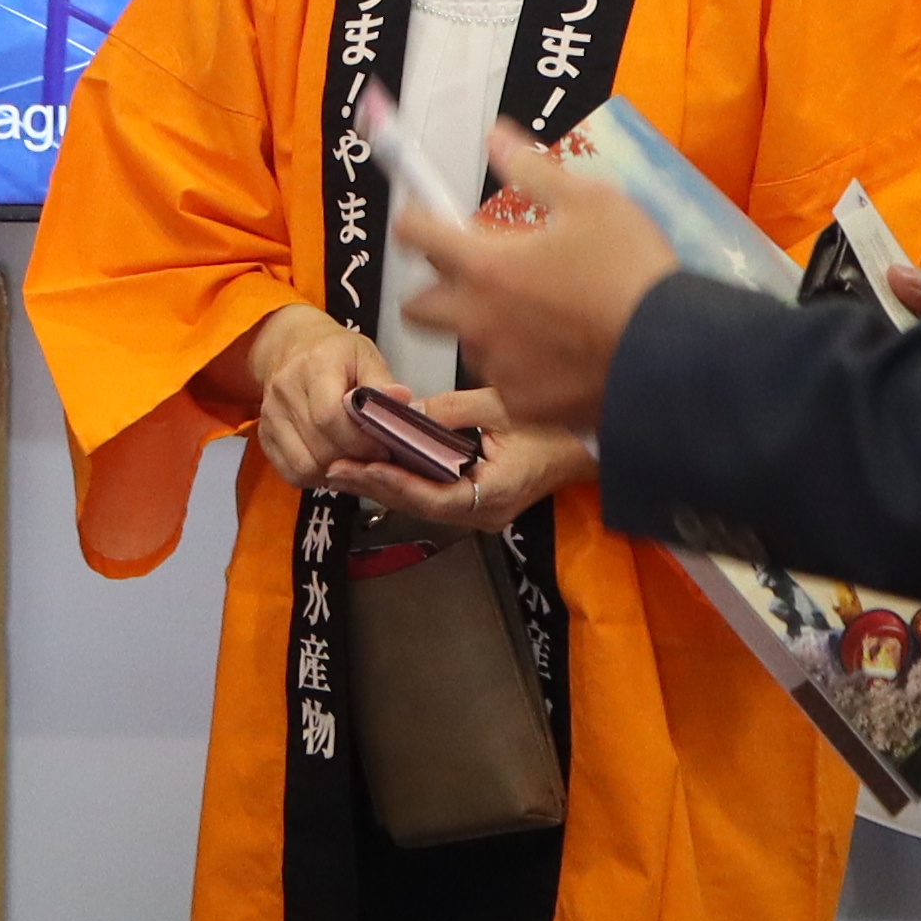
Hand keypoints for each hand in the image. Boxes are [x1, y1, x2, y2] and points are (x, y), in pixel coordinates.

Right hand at [220, 302, 403, 496]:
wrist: (292, 345)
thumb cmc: (335, 352)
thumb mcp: (365, 355)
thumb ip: (382, 381)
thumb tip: (401, 399)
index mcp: (315, 365)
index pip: (329, 417)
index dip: (359, 441)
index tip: (381, 446)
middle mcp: (286, 390)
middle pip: (319, 447)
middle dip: (353, 460)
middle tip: (373, 456)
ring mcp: (271, 415)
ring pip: (304, 466)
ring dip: (334, 472)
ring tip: (353, 460)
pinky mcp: (265, 435)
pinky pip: (290, 473)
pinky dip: (315, 476)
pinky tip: (331, 462)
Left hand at [322, 391, 592, 537]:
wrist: (588, 446)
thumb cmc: (553, 425)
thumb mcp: (500, 407)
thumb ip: (450, 410)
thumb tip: (404, 411)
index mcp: (492, 494)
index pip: (431, 496)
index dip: (393, 481)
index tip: (359, 466)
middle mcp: (483, 514)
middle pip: (419, 505)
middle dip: (375, 486)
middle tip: (332, 470)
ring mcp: (482, 513)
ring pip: (423, 504)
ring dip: (384, 487)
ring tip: (343, 472)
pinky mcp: (480, 504)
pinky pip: (435, 497)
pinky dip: (405, 483)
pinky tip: (378, 470)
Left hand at [390, 131, 680, 440]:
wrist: (674, 353)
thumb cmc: (632, 271)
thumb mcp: (590, 201)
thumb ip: (531, 169)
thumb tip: (496, 139)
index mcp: (486, 266)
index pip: (414, 235)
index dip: (416, 219)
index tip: (427, 218)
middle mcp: (479, 321)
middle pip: (417, 306)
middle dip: (435, 288)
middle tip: (476, 274)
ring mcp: (499, 367)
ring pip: (465, 343)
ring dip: (482, 327)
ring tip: (534, 314)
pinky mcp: (524, 404)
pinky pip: (503, 379)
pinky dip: (520, 365)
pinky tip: (558, 352)